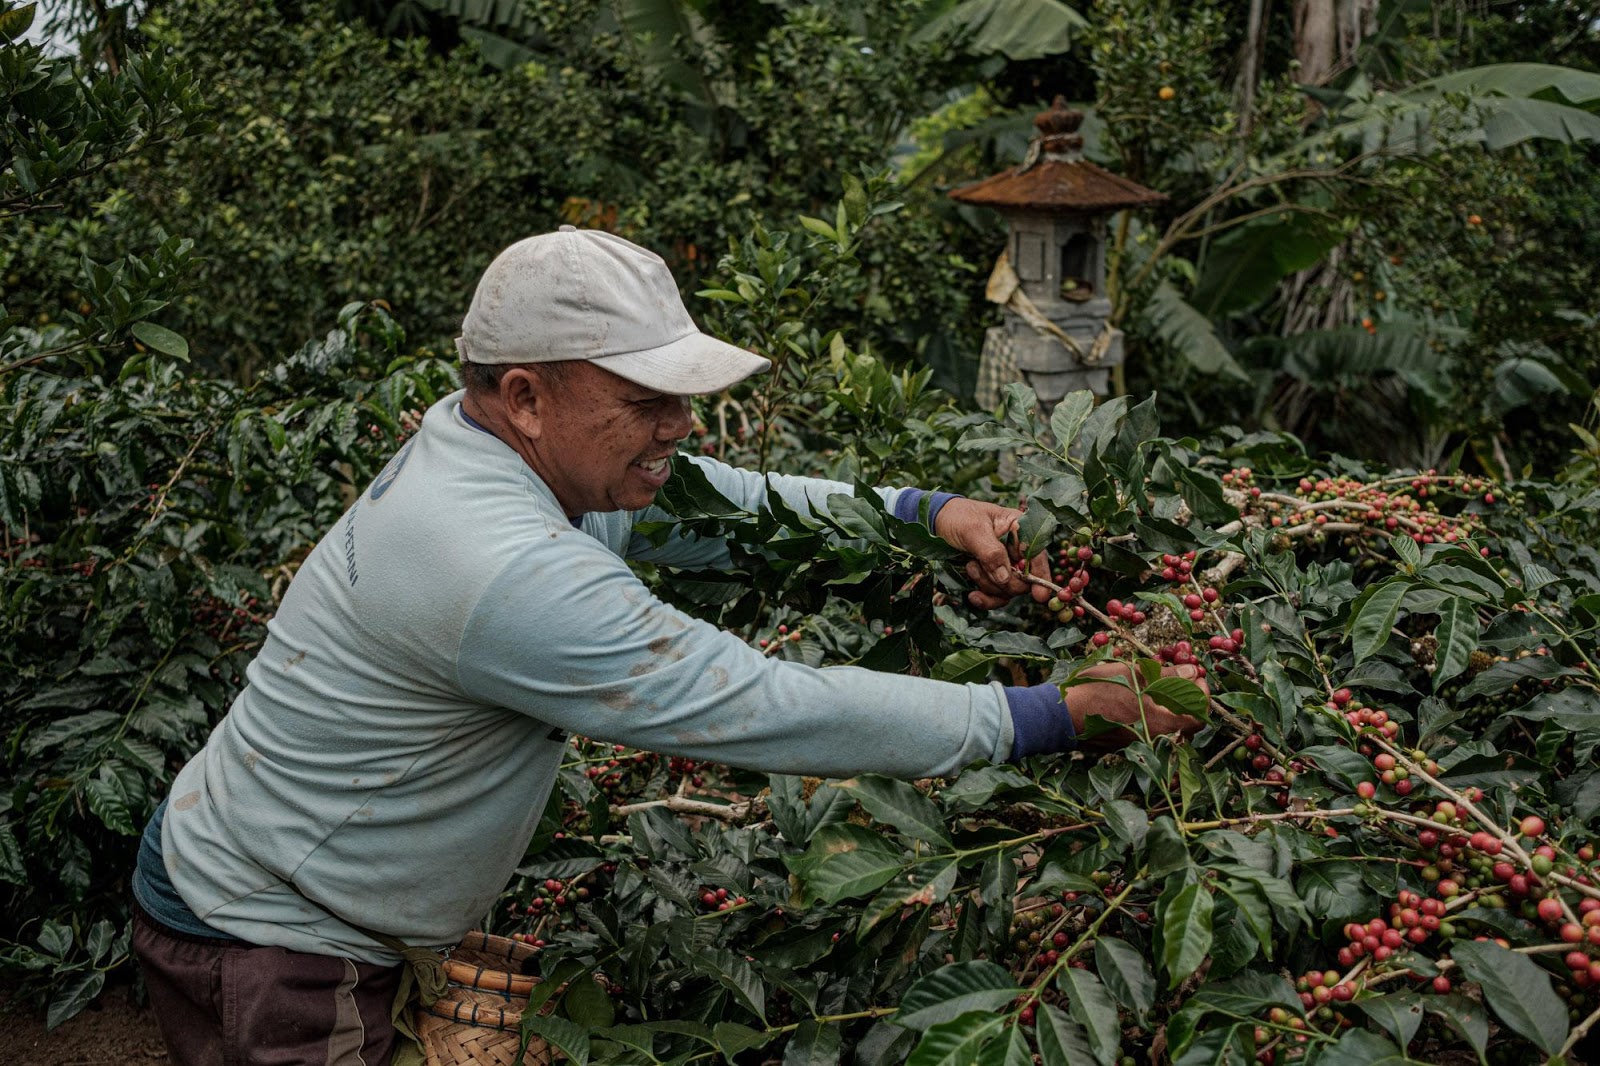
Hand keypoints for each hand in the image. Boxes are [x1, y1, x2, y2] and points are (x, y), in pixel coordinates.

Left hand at [932, 498, 1052, 609]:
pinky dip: (986, 599)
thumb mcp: (973, 530)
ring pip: (1009, 590)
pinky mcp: (992, 577)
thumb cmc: (957, 518)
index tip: (1038, 594)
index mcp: (1020, 530)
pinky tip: (973, 596)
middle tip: (978, 567)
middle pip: (1025, 579)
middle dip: (1003, 581)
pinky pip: (997, 597)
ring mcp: (1005, 565)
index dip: (1041, 575)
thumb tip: (1005, 577)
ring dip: (988, 585)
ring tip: (969, 567)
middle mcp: (1016, 550)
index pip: (1037, 555)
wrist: (936, 523)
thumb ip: (991, 552)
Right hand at [1065, 662, 1207, 750]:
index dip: (1201, 690)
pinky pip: (1150, 731)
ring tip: (1159, 684)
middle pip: (1186, 722)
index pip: (1199, 712)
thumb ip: (1169, 676)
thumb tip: (1192, 673)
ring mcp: (1141, 745)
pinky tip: (1140, 698)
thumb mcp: (1135, 675)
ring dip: (1170, 706)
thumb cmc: (1097, 691)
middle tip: (1180, 677)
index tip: (1193, 673)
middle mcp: (1156, 741)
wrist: (1061, 716)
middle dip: (1187, 697)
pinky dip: (1153, 715)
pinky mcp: (1126, 745)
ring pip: (1168, 727)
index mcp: (1164, 725)